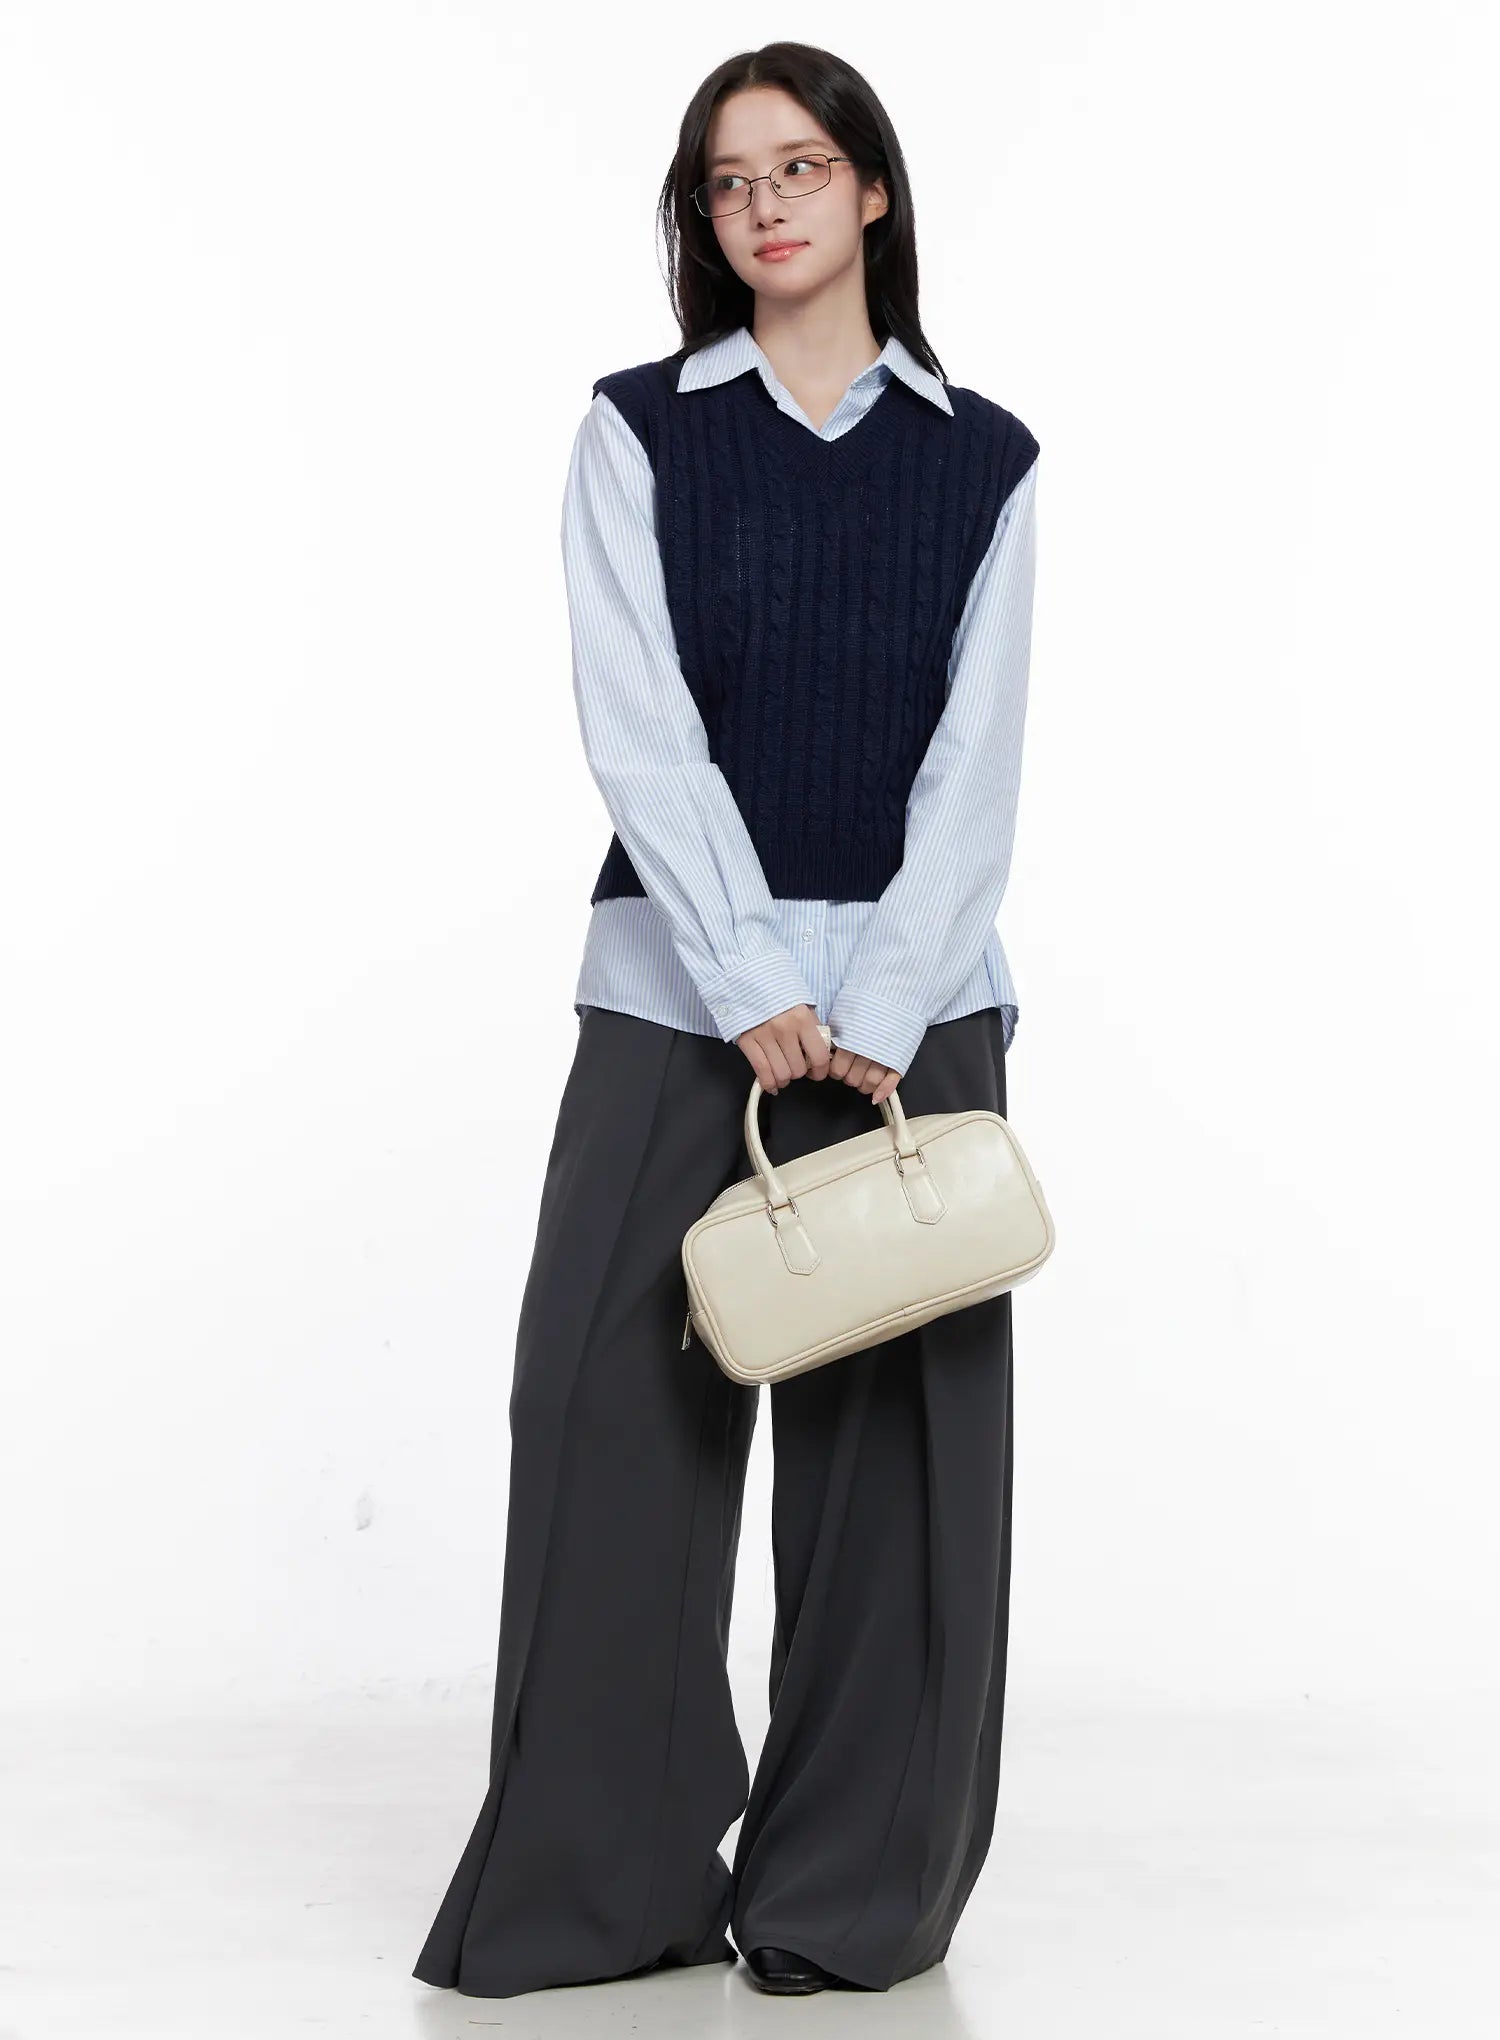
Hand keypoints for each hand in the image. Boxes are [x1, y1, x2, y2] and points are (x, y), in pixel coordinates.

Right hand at [735, 1007, 901, 1104]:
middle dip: (799, 1073)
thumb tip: (821, 1055)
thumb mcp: (803, 1007)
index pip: (819, 1057)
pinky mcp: (747, 1041)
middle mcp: (785, 1029)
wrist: (748, 980)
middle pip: (798, 1070)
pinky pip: (761, 1072)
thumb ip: (812, 1029)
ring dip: (784, 1079)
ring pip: (781, 1074)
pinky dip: (768, 1083)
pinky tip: (772, 1084)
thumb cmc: (779, 995)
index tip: (818, 1073)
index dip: (820, 1071)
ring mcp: (764, 1036)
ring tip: (784, 1073)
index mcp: (803, 1019)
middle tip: (796, 1067)